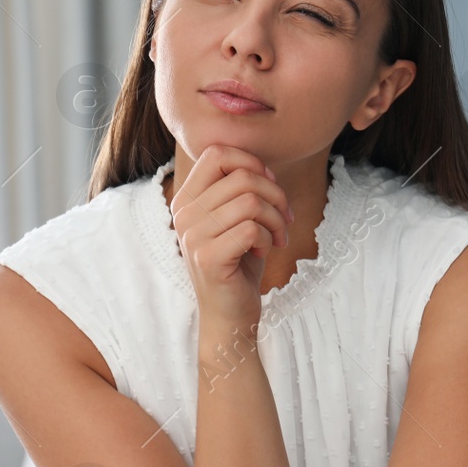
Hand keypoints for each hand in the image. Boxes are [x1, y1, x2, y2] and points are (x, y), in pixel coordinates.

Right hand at [169, 144, 291, 325]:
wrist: (229, 314)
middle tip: (284, 220)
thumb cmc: (238, 263)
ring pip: (251, 202)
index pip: (217, 153)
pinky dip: (268, 239)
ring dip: (275, 220)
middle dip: (276, 196)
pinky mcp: (208, 257)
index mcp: (187, 199)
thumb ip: (240, 190)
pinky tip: (262, 253)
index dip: (252, 163)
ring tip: (277, 237)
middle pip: (242, 177)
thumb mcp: (236, 219)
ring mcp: (192, 236)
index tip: (269, 187)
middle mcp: (183, 214)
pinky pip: (251, 229)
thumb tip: (263, 168)